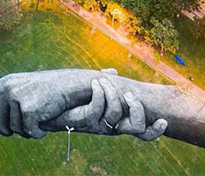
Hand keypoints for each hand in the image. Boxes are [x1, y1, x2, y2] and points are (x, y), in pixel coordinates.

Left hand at [0, 70, 93, 138]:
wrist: (67, 85)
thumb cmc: (44, 90)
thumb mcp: (20, 87)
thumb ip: (3, 98)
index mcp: (3, 82)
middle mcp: (7, 89)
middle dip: (6, 130)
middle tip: (20, 128)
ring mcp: (17, 99)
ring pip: (13, 129)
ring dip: (26, 130)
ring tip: (37, 119)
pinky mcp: (29, 110)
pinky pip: (29, 132)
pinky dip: (38, 132)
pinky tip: (44, 124)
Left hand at [49, 78, 167, 140]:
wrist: (40, 101)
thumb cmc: (64, 93)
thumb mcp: (87, 86)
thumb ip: (102, 82)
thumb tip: (113, 73)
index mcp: (115, 118)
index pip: (142, 131)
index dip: (155, 131)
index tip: (165, 120)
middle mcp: (109, 126)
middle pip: (137, 129)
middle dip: (137, 109)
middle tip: (129, 93)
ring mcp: (96, 126)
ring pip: (117, 119)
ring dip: (113, 96)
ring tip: (102, 81)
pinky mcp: (82, 123)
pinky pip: (97, 112)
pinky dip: (99, 94)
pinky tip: (94, 84)